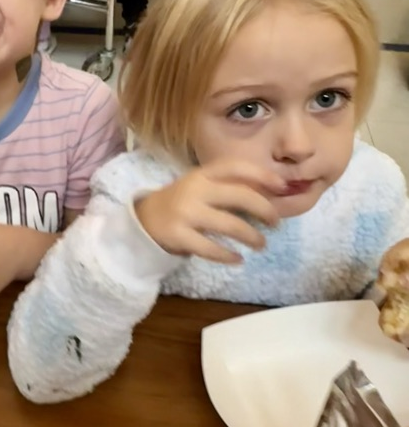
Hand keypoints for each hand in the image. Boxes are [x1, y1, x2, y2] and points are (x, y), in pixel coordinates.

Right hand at [134, 160, 284, 264]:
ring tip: (261, 244)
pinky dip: (228, 256)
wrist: (144, 221)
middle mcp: (195, 189)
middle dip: (265, 210)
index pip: (236, 167)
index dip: (262, 175)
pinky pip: (210, 248)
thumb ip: (229, 188)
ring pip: (230, 224)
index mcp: (203, 174)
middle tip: (276, 223)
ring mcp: (185, 212)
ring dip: (252, 236)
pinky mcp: (178, 235)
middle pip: (240, 195)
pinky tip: (238, 259)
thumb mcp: (202, 187)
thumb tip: (272, 195)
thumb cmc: (183, 203)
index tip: (283, 187)